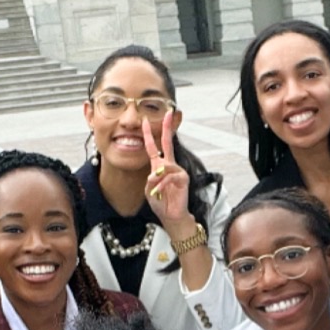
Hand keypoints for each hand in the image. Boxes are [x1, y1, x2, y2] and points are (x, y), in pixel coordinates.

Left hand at [142, 110, 193, 231]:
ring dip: (157, 179)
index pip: (154, 147)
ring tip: (155, 190)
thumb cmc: (161, 203)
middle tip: (168, 113)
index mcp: (159, 166)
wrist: (171, 216)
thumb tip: (154, 175)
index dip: (149, 135)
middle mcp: (170, 165)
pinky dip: (161, 185)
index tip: (145, 122)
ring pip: (164, 166)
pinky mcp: (183, 178)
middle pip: (168, 142)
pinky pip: (169, 177)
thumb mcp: (149, 191)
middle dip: (167, 128)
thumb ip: (150, 181)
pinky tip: (159, 193)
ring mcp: (178, 171)